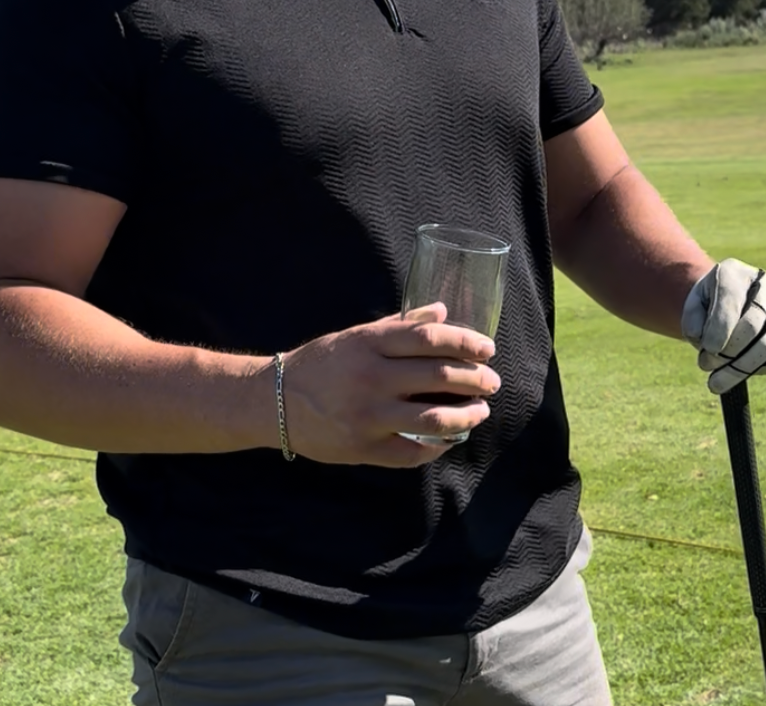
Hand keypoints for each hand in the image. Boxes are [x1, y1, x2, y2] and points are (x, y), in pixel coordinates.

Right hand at [277, 304, 500, 466]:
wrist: (273, 400)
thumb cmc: (322, 363)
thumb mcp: (356, 335)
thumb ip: (399, 325)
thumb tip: (443, 312)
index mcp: (369, 343)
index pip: (429, 337)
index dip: (465, 342)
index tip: (488, 349)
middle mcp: (370, 377)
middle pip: (438, 375)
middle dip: (475, 379)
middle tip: (492, 381)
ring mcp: (367, 416)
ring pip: (433, 418)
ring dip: (466, 415)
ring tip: (481, 410)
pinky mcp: (362, 448)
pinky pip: (412, 452)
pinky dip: (439, 447)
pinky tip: (451, 439)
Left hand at [681, 259, 765, 394]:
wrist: (733, 302)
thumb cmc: (709, 305)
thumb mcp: (693, 305)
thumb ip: (692, 319)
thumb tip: (703, 339)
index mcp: (734, 273)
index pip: (731, 301)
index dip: (719, 329)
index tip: (707, 348)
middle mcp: (765, 285)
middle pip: (753, 325)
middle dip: (727, 352)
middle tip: (705, 365)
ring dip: (741, 368)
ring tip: (716, 381)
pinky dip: (759, 370)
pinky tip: (739, 373)